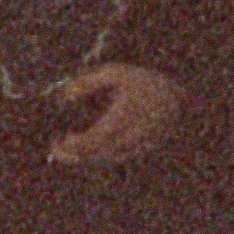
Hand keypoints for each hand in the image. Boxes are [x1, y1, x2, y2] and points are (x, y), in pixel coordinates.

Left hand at [37, 62, 186, 171]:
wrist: (177, 97)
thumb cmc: (143, 81)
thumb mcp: (115, 73)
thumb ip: (87, 83)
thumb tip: (63, 98)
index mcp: (125, 114)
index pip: (94, 139)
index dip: (73, 145)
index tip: (58, 139)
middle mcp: (132, 134)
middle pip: (97, 154)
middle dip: (73, 156)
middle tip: (56, 150)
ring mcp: (139, 145)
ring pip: (105, 160)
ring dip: (84, 158)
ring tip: (68, 149)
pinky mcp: (142, 151)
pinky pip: (115, 159)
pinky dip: (98, 157)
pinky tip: (87, 150)